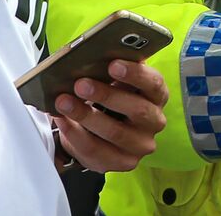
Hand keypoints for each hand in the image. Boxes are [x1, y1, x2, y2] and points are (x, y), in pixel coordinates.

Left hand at [53, 59, 168, 172]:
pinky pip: (96, 150)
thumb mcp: (116, 82)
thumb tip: (94, 56)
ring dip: (86, 116)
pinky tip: (63, 121)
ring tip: (63, 102)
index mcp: (157, 96)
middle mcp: (155, 121)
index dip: (135, 74)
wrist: (103, 132)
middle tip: (80, 84)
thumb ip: (113, 71)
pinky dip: (76, 135)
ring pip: (115, 133)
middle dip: (106, 95)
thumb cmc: (111, 100)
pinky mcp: (122, 163)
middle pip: (137, 110)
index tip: (112, 64)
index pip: (154, 84)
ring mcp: (141, 145)